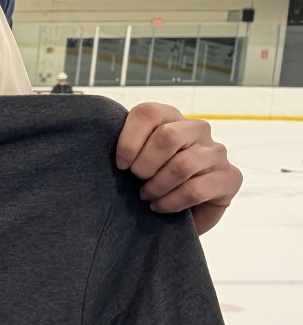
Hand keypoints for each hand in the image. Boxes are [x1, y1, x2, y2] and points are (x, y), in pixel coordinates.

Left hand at [115, 103, 240, 234]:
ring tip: (147, 196)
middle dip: (144, 165)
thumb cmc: (150, 179)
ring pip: (183, 165)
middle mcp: (198, 129)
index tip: (121, 164)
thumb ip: (123, 144)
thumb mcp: (133, 158)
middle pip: (167, 137)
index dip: (129, 140)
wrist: (180, 212)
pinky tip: (161, 206)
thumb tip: (95, 132)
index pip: (148, 112)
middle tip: (137, 181)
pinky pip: (196, 189)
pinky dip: (171, 202)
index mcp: (171, 117)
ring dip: (157, 186)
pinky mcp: (230, 177)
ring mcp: (217, 152)